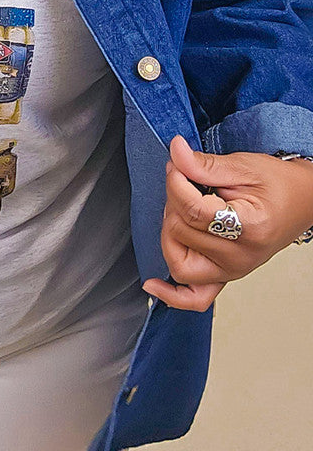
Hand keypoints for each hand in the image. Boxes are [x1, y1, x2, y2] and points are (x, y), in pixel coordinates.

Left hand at [142, 134, 312, 311]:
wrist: (303, 201)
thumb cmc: (279, 184)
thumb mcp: (244, 166)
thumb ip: (205, 164)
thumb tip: (175, 153)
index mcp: (249, 228)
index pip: (193, 210)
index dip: (176, 183)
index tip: (176, 166)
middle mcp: (240, 257)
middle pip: (181, 233)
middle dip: (173, 201)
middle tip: (182, 181)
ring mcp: (233, 270)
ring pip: (179, 262)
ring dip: (170, 233)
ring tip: (181, 211)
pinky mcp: (226, 276)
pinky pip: (195, 298)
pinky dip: (172, 296)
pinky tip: (153, 285)